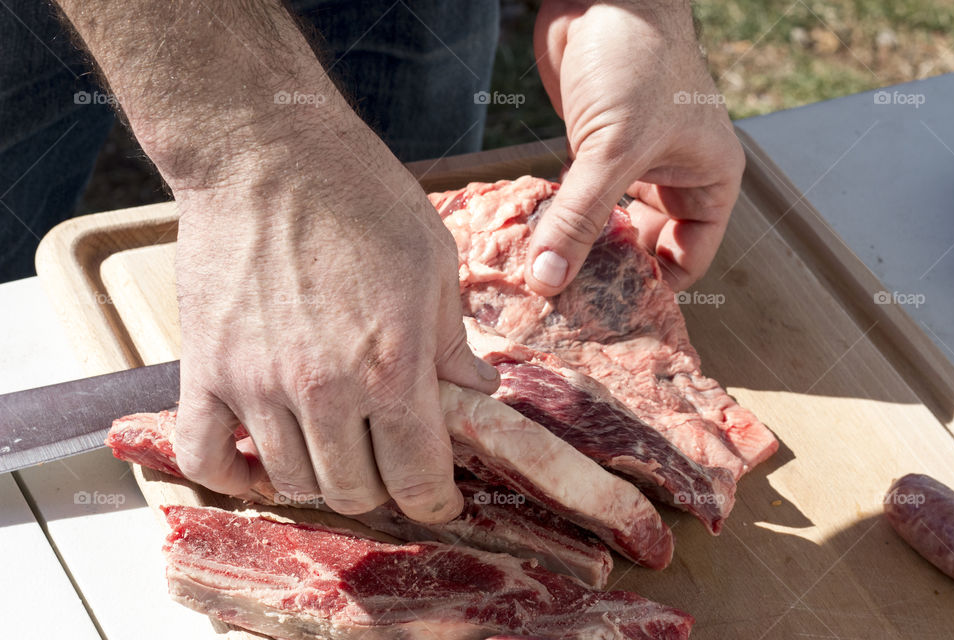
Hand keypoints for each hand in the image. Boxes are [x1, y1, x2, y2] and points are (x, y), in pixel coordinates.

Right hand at [173, 122, 498, 522]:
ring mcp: (257, 384)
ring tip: (336, 455)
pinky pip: (205, 457)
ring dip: (320, 481)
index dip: (435, 502)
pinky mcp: (205, 370)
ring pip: (290, 482)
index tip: (438, 500)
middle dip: (383, 489)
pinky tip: (260, 464)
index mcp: (393, 367)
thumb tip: (477, 394)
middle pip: (354, 491)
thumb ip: (453, 342)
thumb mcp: (434, 264)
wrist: (267, 153)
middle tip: (390, 465)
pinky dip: (232, 477)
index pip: (417, 477)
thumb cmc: (362, 198)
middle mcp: (324, 390)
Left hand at [526, 0, 744, 293]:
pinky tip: (534, 242)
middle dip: (609, 273)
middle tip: (568, 307)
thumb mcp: (614, 148)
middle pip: (644, 248)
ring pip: (607, 226)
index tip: (609, 317)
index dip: (654, 289)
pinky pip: (578, 201)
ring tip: (545, 283)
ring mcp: (630, 167)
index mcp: (707, 181)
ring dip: (578, 248)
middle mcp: (673, 179)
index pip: (688, 258)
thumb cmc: (637, 60)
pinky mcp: (591, 153)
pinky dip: (560, 220)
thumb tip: (548, 280)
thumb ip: (580, 217)